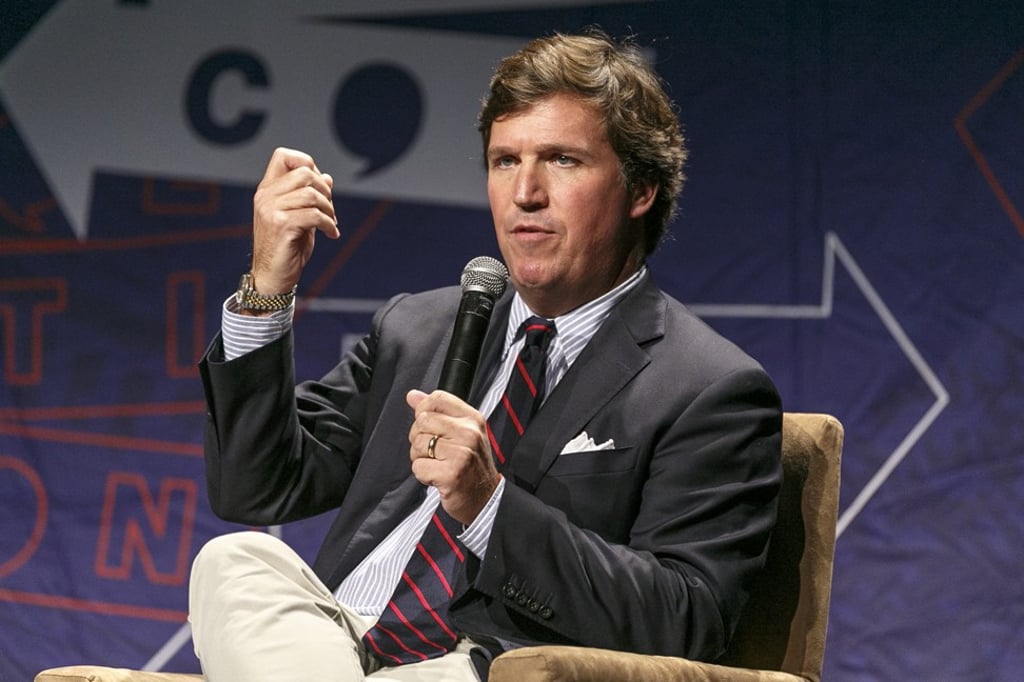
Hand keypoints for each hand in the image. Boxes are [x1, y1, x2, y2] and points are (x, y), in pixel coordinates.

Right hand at [250, 147, 338, 295]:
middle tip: (331, 210)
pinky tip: (332, 234)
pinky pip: (314, 215)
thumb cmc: (286, 249)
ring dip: (329, 209)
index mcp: (267, 190)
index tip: (319, 185)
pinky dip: (330, 224)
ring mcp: (271, 210)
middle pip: (304, 173)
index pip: (283, 156)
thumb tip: (327, 177)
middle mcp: (265, 196)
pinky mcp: (281, 225)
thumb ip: (310, 197)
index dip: (306, 162)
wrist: (272, 278)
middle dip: (325, 190)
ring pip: (311, 194)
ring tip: (332, 224)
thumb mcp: (301, 218)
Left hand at [406, 389, 500, 524]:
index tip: (428, 425)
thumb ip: (437, 412)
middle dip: (420, 438)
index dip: (424, 410)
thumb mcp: (461, 432)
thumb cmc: (472, 465)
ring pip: (418, 444)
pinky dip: (423, 475)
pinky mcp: (451, 474)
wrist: (485, 498)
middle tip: (435, 451)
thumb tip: (412, 395)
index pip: (437, 398)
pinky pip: (418, 466)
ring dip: (421, 458)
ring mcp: (461, 453)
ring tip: (438, 464)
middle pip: (422, 421)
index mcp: (472, 419)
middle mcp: (469, 433)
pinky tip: (437, 476)